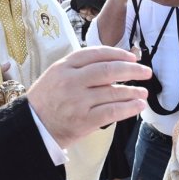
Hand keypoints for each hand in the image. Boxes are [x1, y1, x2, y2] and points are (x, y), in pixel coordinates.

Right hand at [26, 46, 148, 148]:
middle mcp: (72, 81)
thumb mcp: (56, 74)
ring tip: (143, 92)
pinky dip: (128, 108)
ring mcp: (78, 101)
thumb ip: (79, 66)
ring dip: (133, 91)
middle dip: (132, 70)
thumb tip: (112, 62)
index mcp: (64, 66)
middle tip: (146, 72)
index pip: (96, 54)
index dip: (117, 54)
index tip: (131, 58)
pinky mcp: (84, 120)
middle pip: (108, 70)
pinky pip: (112, 111)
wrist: (33, 126)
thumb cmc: (47, 99)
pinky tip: (138, 105)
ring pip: (113, 92)